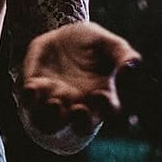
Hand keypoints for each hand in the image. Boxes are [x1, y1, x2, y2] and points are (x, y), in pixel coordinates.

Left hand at [19, 20, 139, 136]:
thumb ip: (122, 54)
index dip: (105, 107)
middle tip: (78, 108)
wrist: (60, 34)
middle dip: (78, 122)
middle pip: (79, 127)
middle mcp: (78, 105)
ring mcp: (54, 101)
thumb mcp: (107, 43)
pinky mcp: (33, 91)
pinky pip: (28, 103)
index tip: (101, 94)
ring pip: (50, 124)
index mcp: (102, 97)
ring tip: (54, 102)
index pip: (107, 110)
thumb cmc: (91, 43)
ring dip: (51, 118)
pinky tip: (32, 88)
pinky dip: (29, 99)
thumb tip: (133, 64)